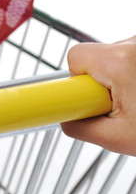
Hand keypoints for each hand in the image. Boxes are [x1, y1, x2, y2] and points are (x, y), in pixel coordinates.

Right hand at [61, 36, 135, 155]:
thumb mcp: (119, 137)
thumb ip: (81, 127)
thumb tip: (65, 119)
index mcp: (121, 62)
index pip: (77, 57)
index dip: (77, 81)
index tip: (87, 98)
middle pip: (99, 56)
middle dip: (103, 82)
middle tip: (124, 106)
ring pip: (119, 56)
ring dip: (124, 79)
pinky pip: (134, 57)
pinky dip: (135, 74)